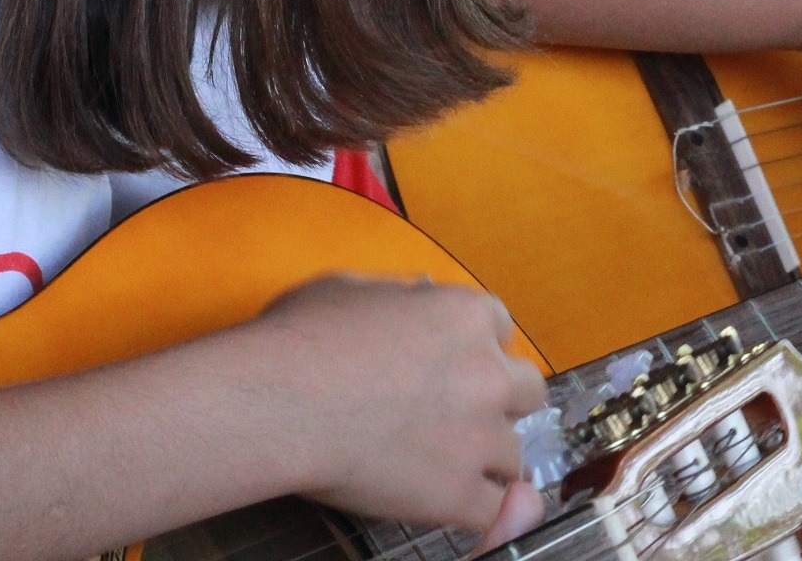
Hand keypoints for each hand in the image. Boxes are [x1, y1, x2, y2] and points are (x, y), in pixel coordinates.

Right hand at [255, 277, 547, 543]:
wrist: (276, 406)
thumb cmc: (298, 341)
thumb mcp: (350, 288)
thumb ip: (399, 294)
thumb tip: (420, 292)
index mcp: (467, 316)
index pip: (500, 331)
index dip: (475, 351)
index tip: (448, 368)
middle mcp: (488, 373)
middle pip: (525, 390)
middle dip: (497, 402)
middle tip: (454, 417)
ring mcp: (479, 436)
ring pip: (514, 452)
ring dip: (487, 458)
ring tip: (447, 466)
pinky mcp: (458, 493)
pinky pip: (498, 510)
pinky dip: (488, 513)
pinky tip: (466, 509)